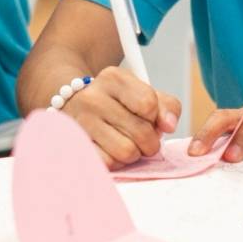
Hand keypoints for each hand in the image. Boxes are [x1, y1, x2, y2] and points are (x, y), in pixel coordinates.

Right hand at [61, 67, 182, 167]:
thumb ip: (166, 106)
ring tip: (127, 144)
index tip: (149, 118)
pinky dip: (116, 162)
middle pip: (141, 132)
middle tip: (143, 139)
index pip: (149, 104)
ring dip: (134, 154)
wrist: (72, 103)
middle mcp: (93, 97)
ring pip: (126, 152)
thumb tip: (169, 126)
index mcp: (113, 78)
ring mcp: (80, 121)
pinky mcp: (75, 144)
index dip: (156, 118)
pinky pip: (108, 163)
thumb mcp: (142, 93)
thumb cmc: (116, 102)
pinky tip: (111, 150)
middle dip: (150, 142)